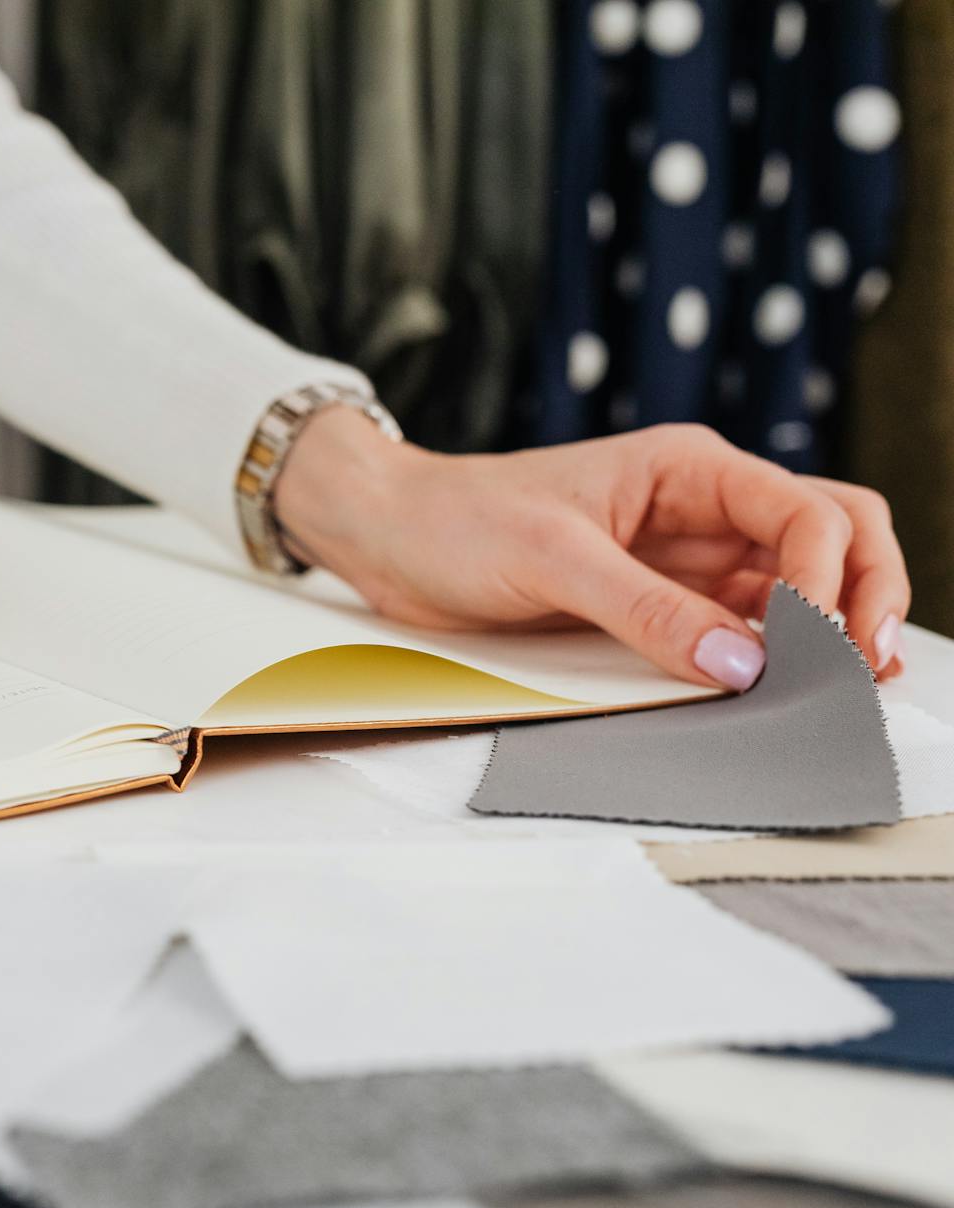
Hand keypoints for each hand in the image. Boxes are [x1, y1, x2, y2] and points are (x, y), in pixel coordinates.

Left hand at [273, 410, 909, 689]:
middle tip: (865, 670)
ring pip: (797, 588)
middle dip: (864, 596)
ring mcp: (686, 559)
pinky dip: (771, 657)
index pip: (807, 512)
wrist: (389, 534)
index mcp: (689, 469)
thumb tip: (740, 661)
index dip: (831, 577)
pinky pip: (738, 627)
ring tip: (840, 690)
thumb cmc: (458, 520)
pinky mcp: (658, 603)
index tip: (820, 643)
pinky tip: (777, 692)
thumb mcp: (550, 558)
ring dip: (828, 632)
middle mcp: (703, 510)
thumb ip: (644, 608)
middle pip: (833, 538)